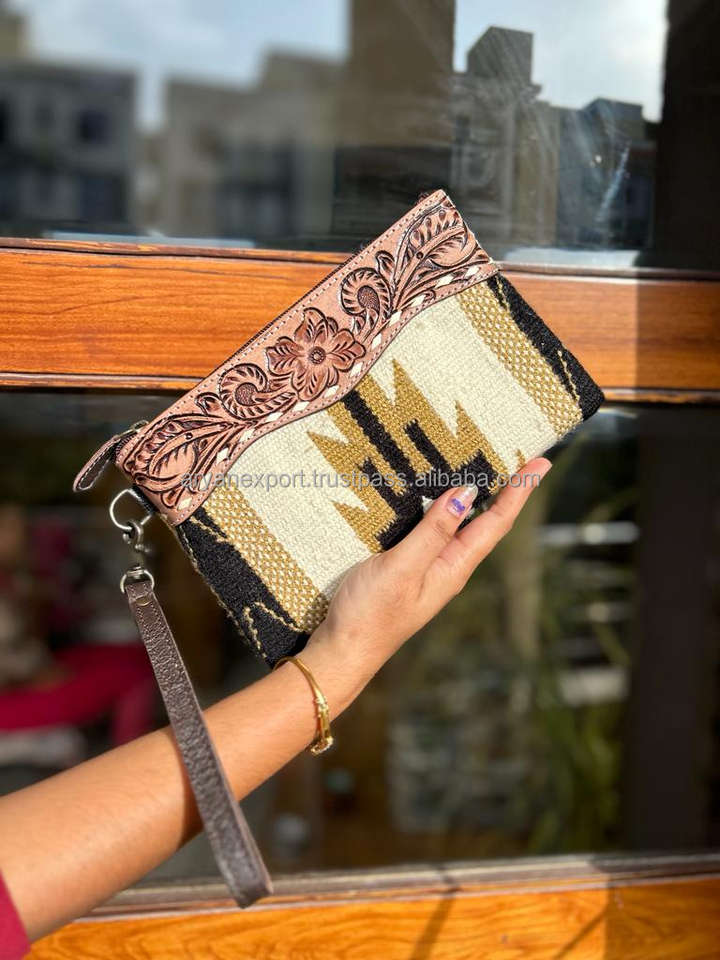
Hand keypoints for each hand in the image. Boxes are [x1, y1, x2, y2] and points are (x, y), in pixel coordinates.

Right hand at [305, 457, 551, 688]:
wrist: (341, 651)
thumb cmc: (370, 614)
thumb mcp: (401, 568)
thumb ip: (433, 532)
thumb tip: (466, 492)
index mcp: (453, 567)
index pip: (496, 522)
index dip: (519, 490)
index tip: (540, 462)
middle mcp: (447, 566)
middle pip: (485, 521)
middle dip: (505, 488)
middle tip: (521, 455)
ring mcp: (427, 567)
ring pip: (458, 524)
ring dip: (473, 495)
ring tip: (485, 465)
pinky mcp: (405, 565)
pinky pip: (432, 529)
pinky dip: (439, 506)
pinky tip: (431, 494)